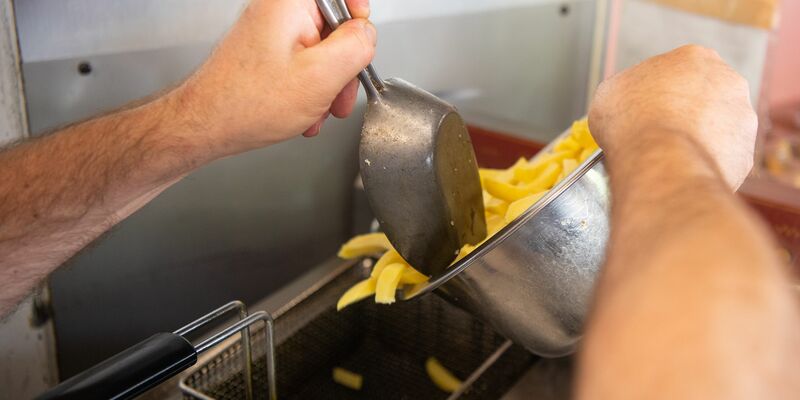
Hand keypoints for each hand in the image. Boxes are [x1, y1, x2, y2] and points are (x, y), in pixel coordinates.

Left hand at [176, 0, 375, 157]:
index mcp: (290, 3)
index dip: (358, 18)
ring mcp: (271, 33)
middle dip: (343, 66)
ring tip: (316, 110)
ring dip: (327, 86)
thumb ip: (356, 47)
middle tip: (339, 93)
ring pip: (321, 52)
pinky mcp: (267, 54)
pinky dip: (309, 91)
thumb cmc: (246, 103)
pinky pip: (303, 66)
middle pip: (334, 27)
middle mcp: (279, 11)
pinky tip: (302, 112)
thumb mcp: (321, 76)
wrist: (205, 126)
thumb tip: (368, 35)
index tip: (360, 44)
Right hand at [588, 45, 756, 188]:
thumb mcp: (610, 92)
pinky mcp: (745, 153)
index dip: (659, 93)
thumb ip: (628, 89)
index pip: (678, 73)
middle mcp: (728, 80)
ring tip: (670, 154)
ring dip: (698, 139)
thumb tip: (626, 101)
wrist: (658, 160)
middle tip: (660, 132)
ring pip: (718, 128)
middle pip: (704, 97)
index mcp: (694, 57)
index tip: (646, 109)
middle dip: (686, 113)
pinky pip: (722, 159)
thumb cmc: (632, 122)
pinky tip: (683, 169)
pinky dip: (704, 164)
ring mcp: (741, 118)